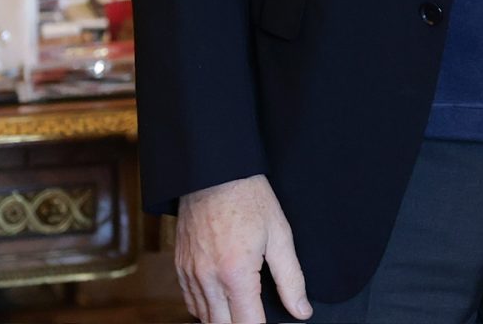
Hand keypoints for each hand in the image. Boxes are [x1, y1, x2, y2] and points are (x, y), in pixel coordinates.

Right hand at [175, 174, 310, 323]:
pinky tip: (223, 302)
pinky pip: (190, 303)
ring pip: (204, 319)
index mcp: (235, 273)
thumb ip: (291, 279)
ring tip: (244, 309)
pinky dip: (206, 309)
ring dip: (225, 319)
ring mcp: (190, 274)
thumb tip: (301, 311)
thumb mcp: (280, 235)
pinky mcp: (180, 267)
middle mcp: (208, 279)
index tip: (277, 323)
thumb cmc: (249, 199)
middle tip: (259, 315)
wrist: (213, 173)